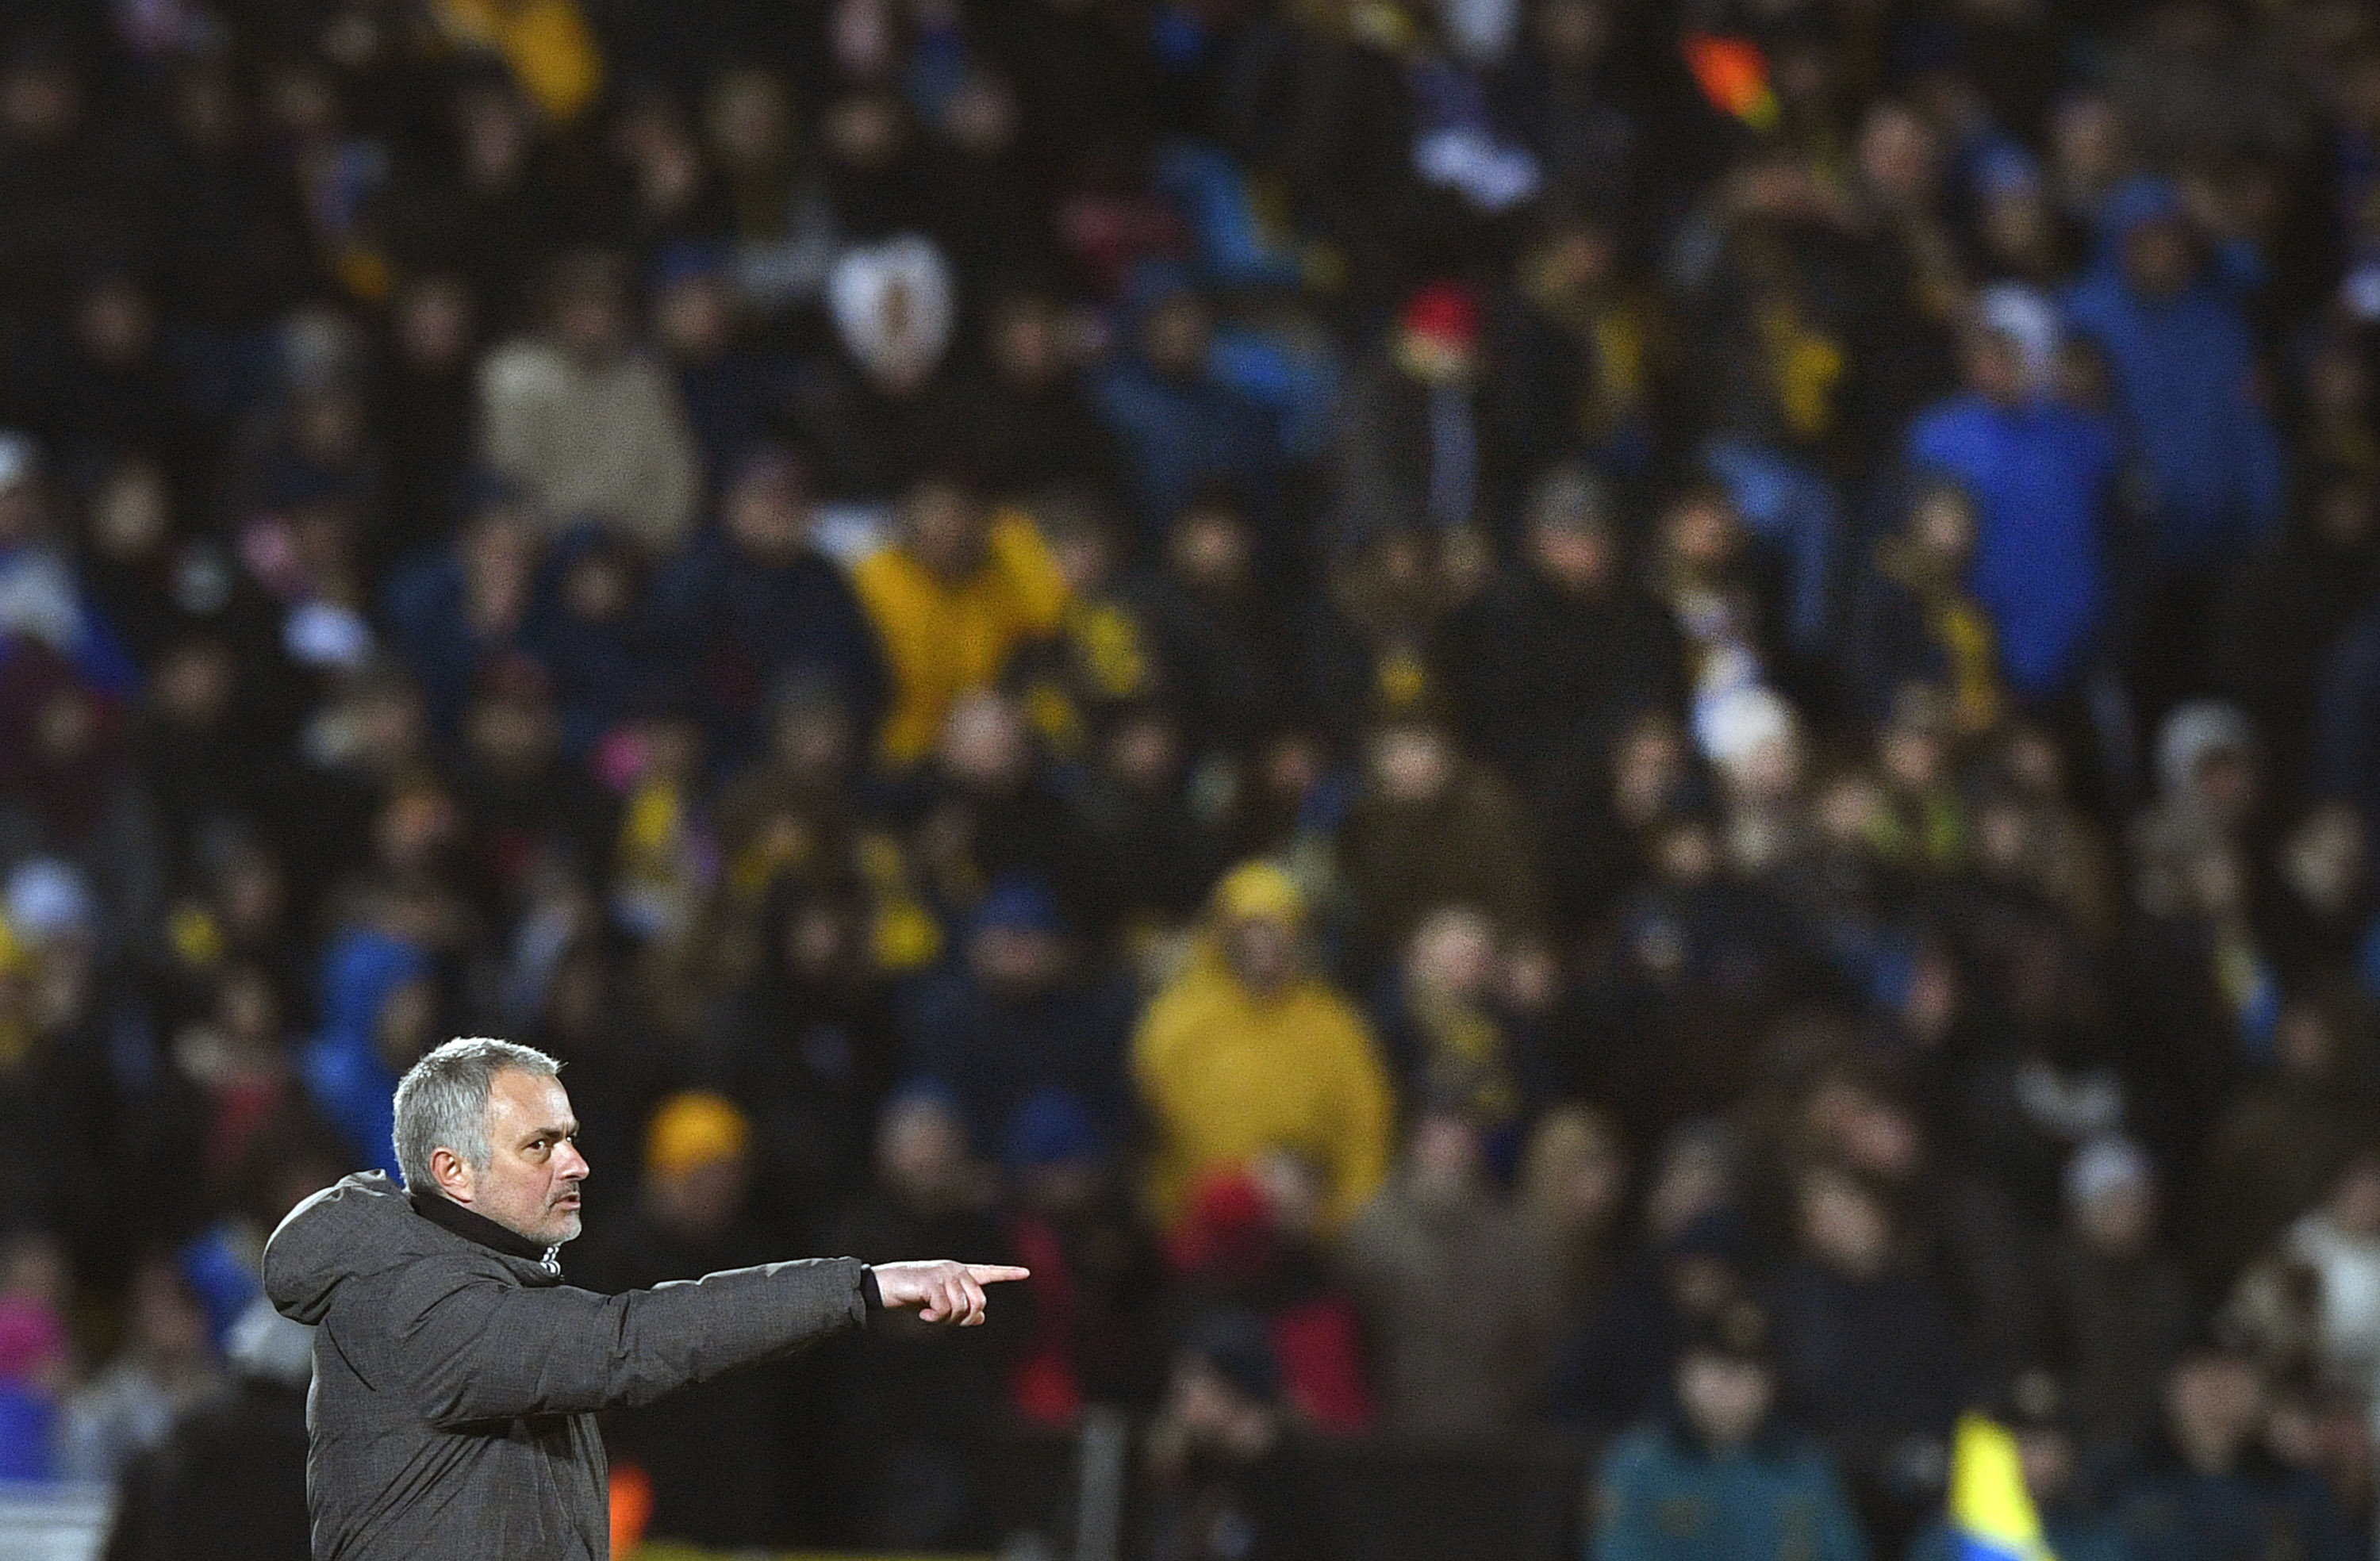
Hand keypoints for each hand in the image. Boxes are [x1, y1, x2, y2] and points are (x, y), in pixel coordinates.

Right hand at [869, 1260, 1029, 1325]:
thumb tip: (981, 1317)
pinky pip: (946, 1309)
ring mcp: (945, 1273)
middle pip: (979, 1301)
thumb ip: (960, 1308)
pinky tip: (923, 1316)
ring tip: (929, 1315)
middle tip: (943, 1320)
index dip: (1007, 1273)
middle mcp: (956, 1270)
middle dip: (964, 1318)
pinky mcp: (933, 1281)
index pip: (988, 1272)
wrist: (884, 1286)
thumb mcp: (938, 1304)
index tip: (1026, 1272)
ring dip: (946, 1319)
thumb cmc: (911, 1296)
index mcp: (959, 1273)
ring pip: (963, 1308)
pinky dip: (935, 1318)